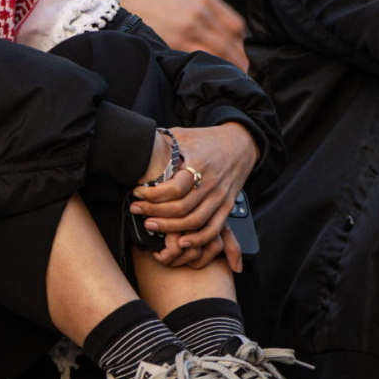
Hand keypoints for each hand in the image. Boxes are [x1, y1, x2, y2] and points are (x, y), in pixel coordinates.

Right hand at [122, 0, 247, 67]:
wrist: (127, 9)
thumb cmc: (159, 7)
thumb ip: (212, 15)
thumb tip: (234, 40)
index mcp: (206, 1)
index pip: (236, 27)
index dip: (240, 44)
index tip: (239, 54)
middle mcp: (199, 14)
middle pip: (230, 44)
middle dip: (238, 61)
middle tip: (241, 73)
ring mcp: (187, 30)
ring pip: (218, 55)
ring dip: (227, 68)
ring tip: (228, 77)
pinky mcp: (175, 45)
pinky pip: (199, 61)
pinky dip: (207, 69)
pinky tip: (207, 74)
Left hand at [132, 122, 257, 266]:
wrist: (241, 144)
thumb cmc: (208, 139)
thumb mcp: (183, 135)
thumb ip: (163, 142)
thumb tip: (138, 147)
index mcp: (199, 164)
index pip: (175, 188)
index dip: (153, 194)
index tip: (138, 192)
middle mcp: (211, 183)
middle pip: (181, 208)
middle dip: (154, 212)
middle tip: (137, 210)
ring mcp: (220, 197)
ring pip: (194, 221)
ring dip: (170, 228)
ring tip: (150, 225)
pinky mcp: (227, 206)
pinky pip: (213, 229)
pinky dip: (198, 240)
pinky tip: (182, 242)